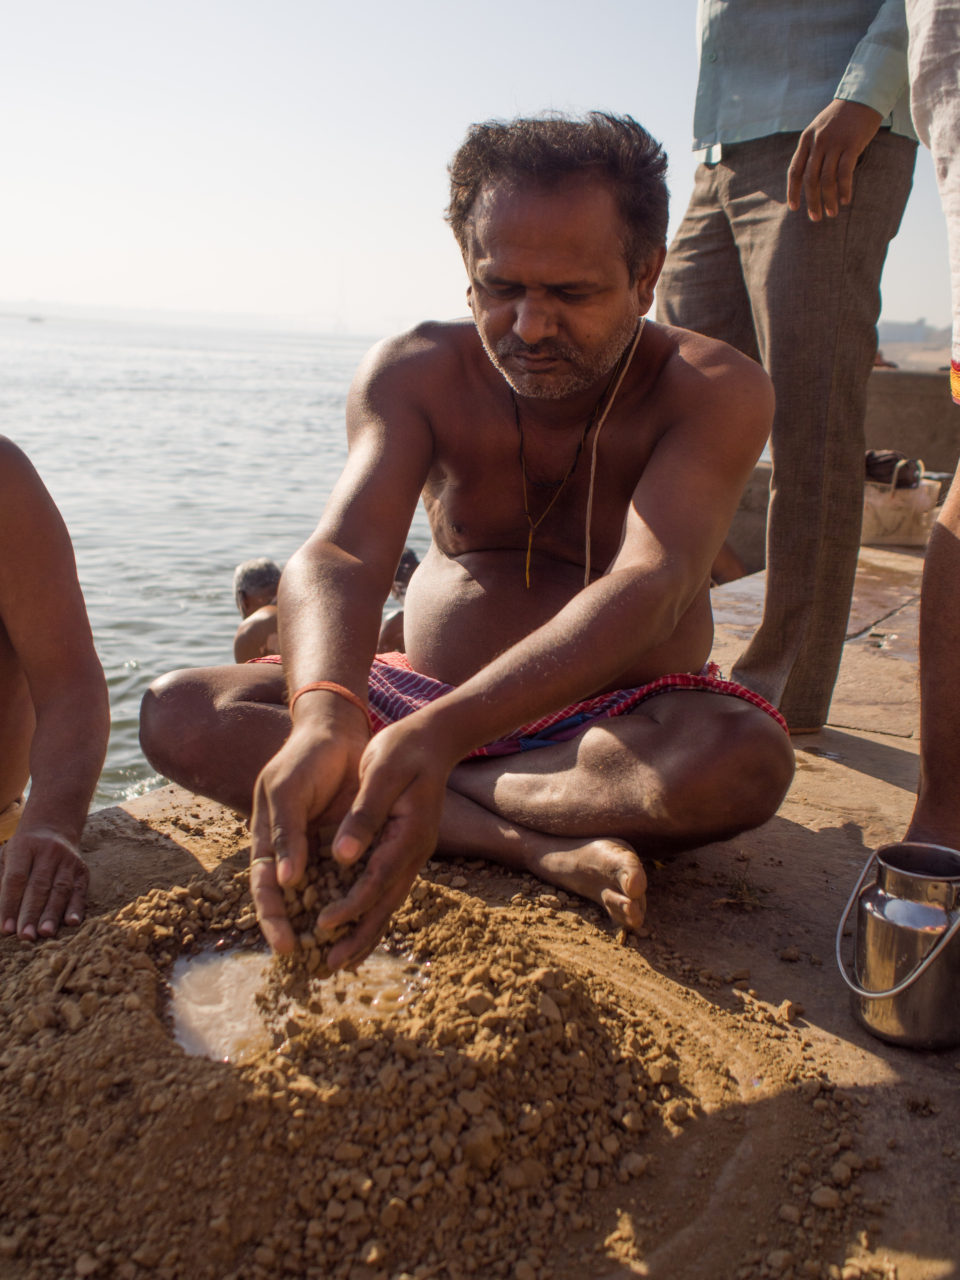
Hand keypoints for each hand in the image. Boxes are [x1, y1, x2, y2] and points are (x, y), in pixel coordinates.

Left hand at [0, 827, 87, 939]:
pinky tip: (71, 922)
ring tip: (45, 933)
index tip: (5, 929)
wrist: (54, 828)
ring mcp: (68, 860)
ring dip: (53, 913)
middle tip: (25, 936)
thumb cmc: (22, 851)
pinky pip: (80, 890)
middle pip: (39, 886)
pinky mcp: (82, 870)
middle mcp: (48, 852)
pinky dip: (76, 907)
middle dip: (31, 913)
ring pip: (61, 889)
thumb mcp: (5, 857)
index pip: (16, 879)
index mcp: (24, 847)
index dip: (10, 904)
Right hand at [249, 721, 366, 953]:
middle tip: (313, 961)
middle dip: (297, 930)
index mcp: (268, 837)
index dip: (272, 918)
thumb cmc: (305, 758)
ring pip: (319, 892)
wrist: (335, 731)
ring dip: (326, 920)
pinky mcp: (343, 839)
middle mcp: (291, 847)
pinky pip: (345, 876)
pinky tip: (364, 919)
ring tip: (338, 953)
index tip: (285, 947)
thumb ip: (286, 834)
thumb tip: (285, 881)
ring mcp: (317, 845)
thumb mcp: (287, 792)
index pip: (266, 887)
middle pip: (290, 899)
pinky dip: (351, 896)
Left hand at [313, 718, 454, 969]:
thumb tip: (341, 856)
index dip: (350, 905)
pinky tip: (353, 926)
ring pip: (390, 901)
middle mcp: (415, 850)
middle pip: (386, 903)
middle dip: (358, 934)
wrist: (433, 738)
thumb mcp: (381, 773)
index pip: (377, 879)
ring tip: (340, 959)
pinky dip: (371, 910)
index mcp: (409, 833)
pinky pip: (388, 887)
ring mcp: (413, 852)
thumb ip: (363, 815)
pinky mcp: (405, 848)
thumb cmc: (402, 749)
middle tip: (330, 963)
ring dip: (365, 931)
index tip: (322, 924)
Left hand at [787, 100, 883, 220]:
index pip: (795, 170)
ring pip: (826, 179)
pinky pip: (844, 173)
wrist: (863, 95)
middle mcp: (817, 142)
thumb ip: (813, 149)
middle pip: (810, 179)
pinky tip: (845, 200)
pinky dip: (844, 189)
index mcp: (806, 139)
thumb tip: (809, 177)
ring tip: (831, 213)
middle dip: (812, 201)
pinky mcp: (852, 144)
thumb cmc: (842, 116)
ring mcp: (834, 143)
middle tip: (816, 218)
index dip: (793, 191)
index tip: (794, 208)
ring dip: (828, 199)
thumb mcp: (820, 129)